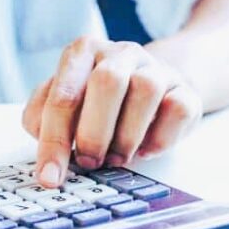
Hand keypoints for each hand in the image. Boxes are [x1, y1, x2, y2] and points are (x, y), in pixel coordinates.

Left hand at [22, 36, 202, 187]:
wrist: (152, 87)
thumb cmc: (98, 101)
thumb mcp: (65, 102)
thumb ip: (43, 118)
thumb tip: (43, 149)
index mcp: (82, 52)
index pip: (63, 95)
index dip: (54, 140)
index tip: (50, 176)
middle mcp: (119, 53)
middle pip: (107, 83)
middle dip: (94, 132)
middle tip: (89, 161)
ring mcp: (156, 68)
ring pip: (145, 90)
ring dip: (126, 136)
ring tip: (116, 158)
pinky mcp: (185, 89)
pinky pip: (177, 109)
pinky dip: (159, 138)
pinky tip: (144, 150)